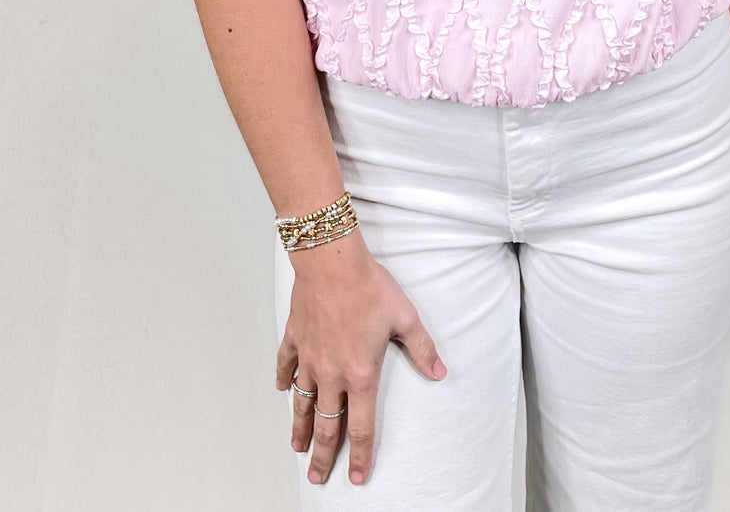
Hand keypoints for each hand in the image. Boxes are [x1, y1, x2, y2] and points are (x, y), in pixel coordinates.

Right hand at [275, 225, 446, 486]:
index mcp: (361, 374)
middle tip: (318, 477)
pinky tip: (282, 390)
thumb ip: (421, 349)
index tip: (357, 477)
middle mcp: (332, 373)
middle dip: (323, 456)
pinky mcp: (295, 339)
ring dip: (301, 427)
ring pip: (303, 403)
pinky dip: (283, 380)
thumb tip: (439, 372)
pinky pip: (286, 366)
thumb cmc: (369, 286)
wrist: (332, 261)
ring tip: (298, 447)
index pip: (362, 427)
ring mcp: (310, 358)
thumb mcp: (405, 317)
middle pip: (326, 425)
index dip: (361, 456)